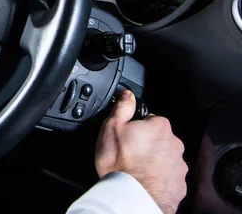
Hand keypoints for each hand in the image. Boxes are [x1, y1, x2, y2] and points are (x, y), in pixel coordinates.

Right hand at [95, 90, 187, 213]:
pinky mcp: (179, 184)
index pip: (149, 119)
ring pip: (164, 157)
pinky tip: (143, 180)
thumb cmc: (121, 163)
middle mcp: (174, 144)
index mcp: (159, 126)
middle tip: (128, 153)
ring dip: (153, 160)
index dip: (136, 127)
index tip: (127, 136)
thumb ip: (122, 108)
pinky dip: (158, 177)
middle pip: (158, 138)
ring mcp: (178, 165)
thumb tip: (128, 95)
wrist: (131, 196)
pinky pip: (168, 175)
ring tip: (134, 169)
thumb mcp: (112, 127)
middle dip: (146, 144)